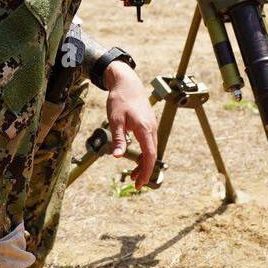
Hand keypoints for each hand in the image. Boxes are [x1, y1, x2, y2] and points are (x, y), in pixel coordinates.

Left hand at [103, 61, 157, 188]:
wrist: (127, 83)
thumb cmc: (120, 100)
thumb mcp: (115, 120)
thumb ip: (119, 138)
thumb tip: (118, 156)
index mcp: (144, 128)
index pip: (149, 155)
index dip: (146, 171)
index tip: (140, 183)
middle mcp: (151, 129)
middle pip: (152, 155)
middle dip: (145, 171)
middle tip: (135, 184)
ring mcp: (151, 126)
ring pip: (151, 150)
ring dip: (144, 163)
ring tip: (133, 175)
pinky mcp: (148, 125)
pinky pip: (149, 143)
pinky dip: (144, 154)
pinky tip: (136, 160)